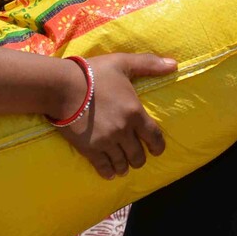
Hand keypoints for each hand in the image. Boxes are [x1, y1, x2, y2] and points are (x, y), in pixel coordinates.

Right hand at [58, 54, 175, 178]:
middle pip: (138, 156)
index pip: (155, 138)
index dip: (158, 147)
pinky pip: (104, 168)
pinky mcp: (89, 150)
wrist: (62, 87)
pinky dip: (109, 172)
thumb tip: (174, 64)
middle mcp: (123, 131)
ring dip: (124, 166)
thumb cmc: (93, 73)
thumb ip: (149, 64)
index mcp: (135, 113)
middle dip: (139, 158)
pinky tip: (110, 172)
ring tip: (123, 164)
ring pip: (122, 164)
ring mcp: (106, 142)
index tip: (156, 150)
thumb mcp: (122, 63)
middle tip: (136, 155)